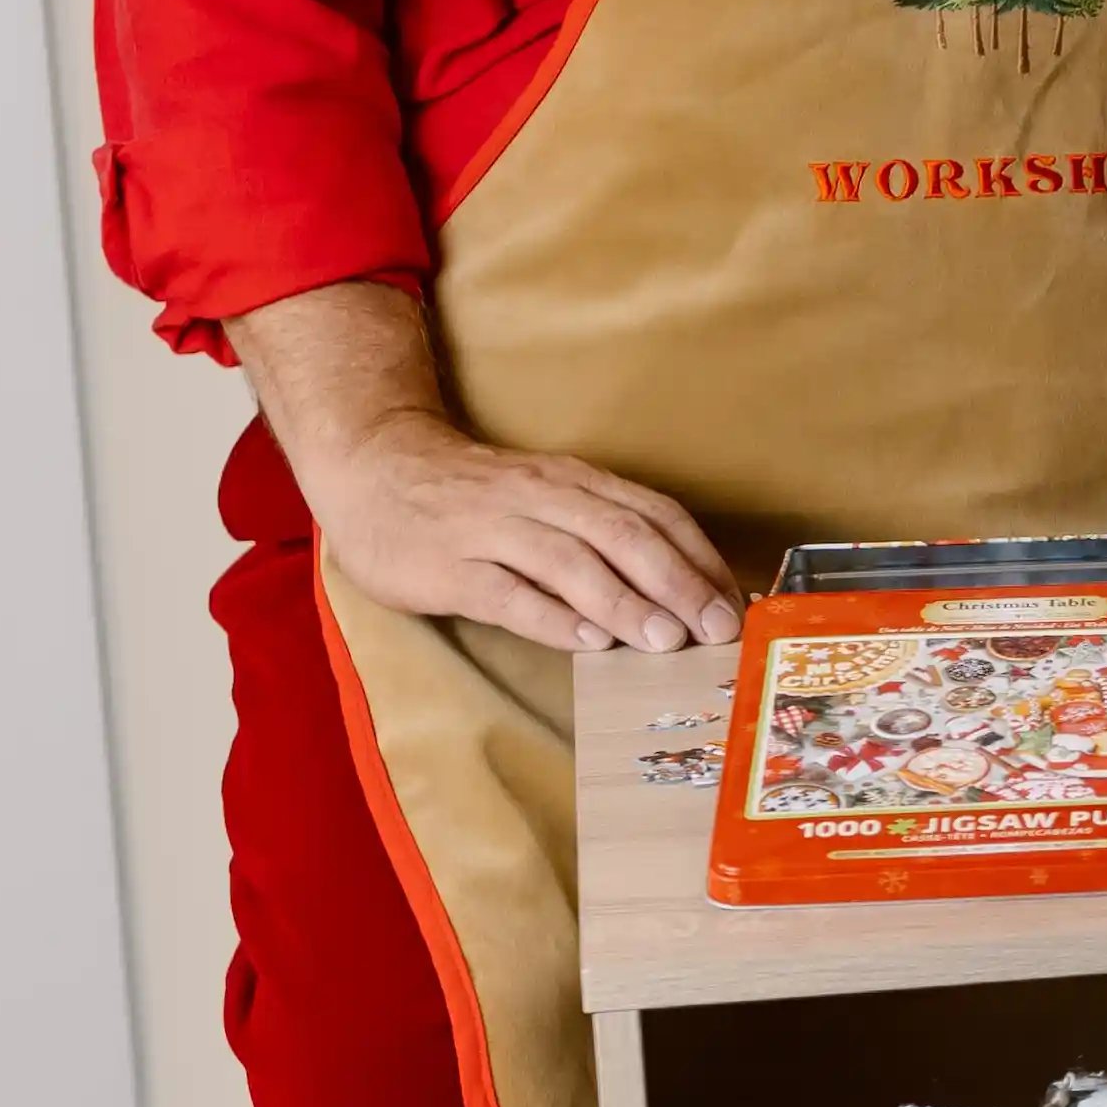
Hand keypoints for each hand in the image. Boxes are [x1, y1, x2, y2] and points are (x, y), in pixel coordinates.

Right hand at [323, 413, 745, 653]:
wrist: (372, 463)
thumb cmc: (474, 492)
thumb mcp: (546, 494)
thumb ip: (601, 529)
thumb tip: (677, 588)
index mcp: (574, 481)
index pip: (654, 515)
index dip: (700, 559)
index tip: (734, 604)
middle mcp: (540, 498)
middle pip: (623, 536)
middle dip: (677, 584)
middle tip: (715, 630)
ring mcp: (492, 530)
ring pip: (571, 562)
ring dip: (624, 603)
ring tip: (665, 641)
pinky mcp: (449, 566)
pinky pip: (507, 593)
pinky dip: (551, 618)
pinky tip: (587, 643)